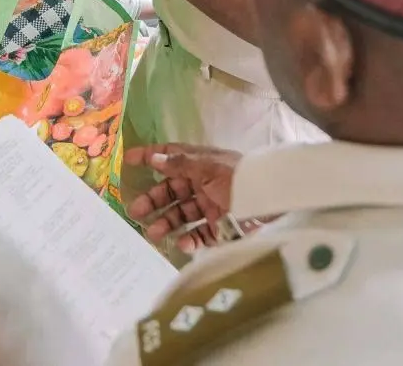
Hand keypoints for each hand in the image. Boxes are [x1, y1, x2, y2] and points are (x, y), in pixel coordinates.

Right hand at [124, 144, 242, 253]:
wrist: (273, 204)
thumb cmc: (240, 179)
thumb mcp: (210, 168)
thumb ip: (182, 164)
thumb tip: (155, 158)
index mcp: (201, 165)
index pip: (171, 157)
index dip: (150, 157)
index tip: (128, 161)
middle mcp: (203, 185)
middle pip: (172, 191)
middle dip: (153, 201)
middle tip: (135, 212)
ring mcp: (211, 207)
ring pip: (182, 215)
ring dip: (166, 223)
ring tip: (153, 234)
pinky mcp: (221, 229)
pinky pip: (200, 235)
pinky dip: (189, 240)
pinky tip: (181, 244)